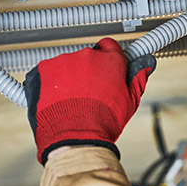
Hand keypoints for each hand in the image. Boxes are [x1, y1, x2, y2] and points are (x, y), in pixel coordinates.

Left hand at [23, 38, 155, 164]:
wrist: (75, 139)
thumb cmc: (102, 123)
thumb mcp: (129, 102)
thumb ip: (137, 79)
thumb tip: (145, 66)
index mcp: (109, 60)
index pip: (109, 46)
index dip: (108, 59)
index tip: (106, 68)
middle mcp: (86, 56)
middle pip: (87, 58)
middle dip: (88, 73)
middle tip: (89, 95)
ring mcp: (62, 62)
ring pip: (66, 66)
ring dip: (68, 79)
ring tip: (72, 103)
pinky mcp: (42, 71)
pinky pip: (46, 73)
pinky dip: (49, 85)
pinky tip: (56, 102)